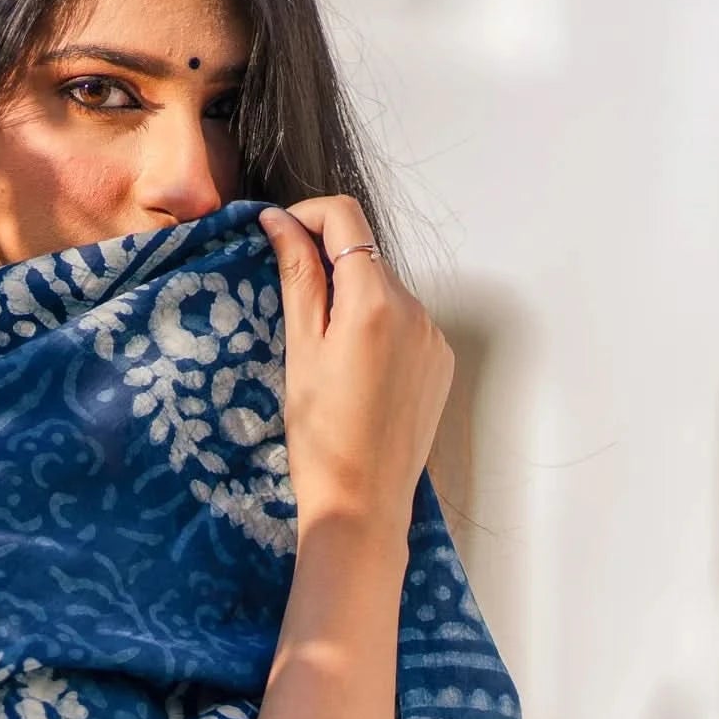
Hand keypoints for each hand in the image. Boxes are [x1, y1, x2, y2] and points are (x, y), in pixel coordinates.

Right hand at [255, 196, 454, 536]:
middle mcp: (415, 309)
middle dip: (325, 263)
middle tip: (288, 304)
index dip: (306, 216)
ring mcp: (433, 336)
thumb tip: (280, 221)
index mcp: (374, 300)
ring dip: (350, 298)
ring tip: (321, 350)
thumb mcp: (300, 348)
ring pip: (383, 290)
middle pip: (365, 254)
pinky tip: (353, 370)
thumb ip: (297, 275)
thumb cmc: (320, 434)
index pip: (346, 217)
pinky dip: (375, 327)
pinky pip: (403, 323)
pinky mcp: (440, 362)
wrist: (362, 502)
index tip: (278, 237)